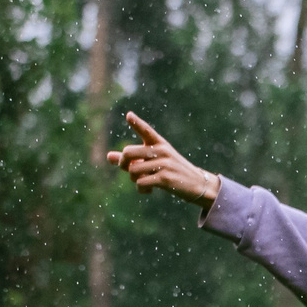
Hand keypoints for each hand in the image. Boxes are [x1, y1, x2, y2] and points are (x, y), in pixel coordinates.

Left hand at [105, 112, 219, 205]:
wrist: (198, 185)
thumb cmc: (172, 172)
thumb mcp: (155, 162)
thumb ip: (132, 159)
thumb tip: (108, 157)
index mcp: (160, 144)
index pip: (146, 131)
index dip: (136, 123)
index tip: (128, 116)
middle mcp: (162, 151)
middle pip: (128, 152)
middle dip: (123, 163)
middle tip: (128, 169)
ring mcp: (164, 164)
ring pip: (133, 170)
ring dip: (133, 179)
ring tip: (142, 182)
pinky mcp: (165, 178)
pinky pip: (141, 183)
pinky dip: (141, 189)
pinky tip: (149, 190)